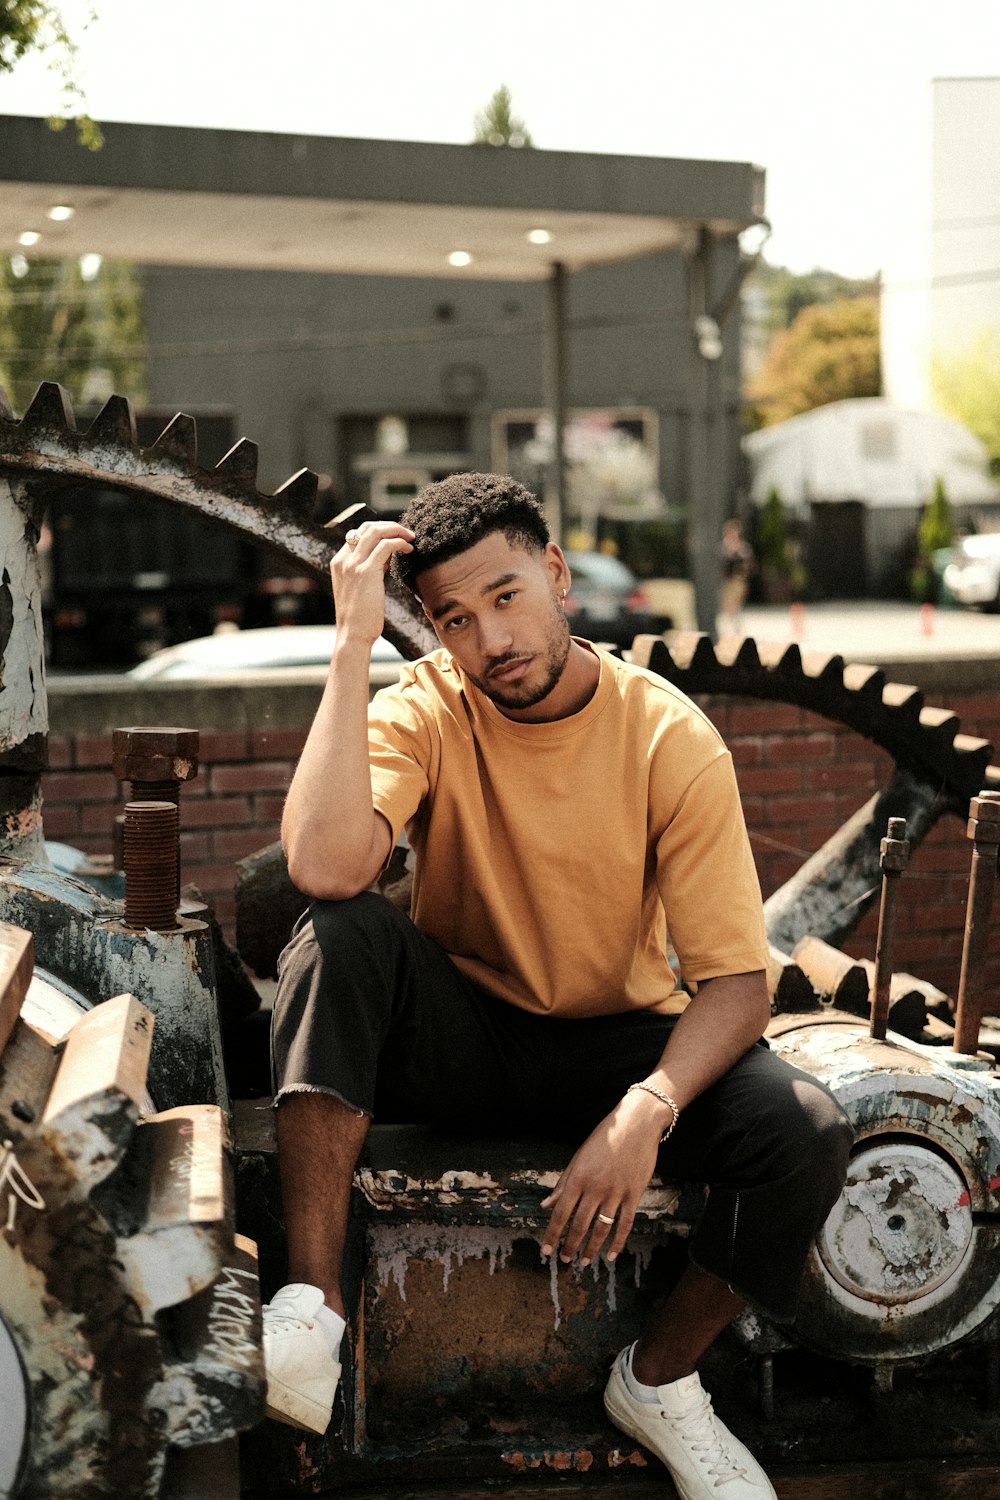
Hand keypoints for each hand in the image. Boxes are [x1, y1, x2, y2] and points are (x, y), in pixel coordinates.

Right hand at [331, 521, 413, 647]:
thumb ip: (370, 567)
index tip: (396, 537)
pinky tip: (409, 550)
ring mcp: (353, 564)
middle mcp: (343, 560)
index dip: (380, 531)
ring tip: (411, 538)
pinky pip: (386, 546)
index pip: (358, 533)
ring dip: (397, 531)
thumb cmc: (360, 617)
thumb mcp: (361, 587)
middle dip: (390, 526)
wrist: (353, 635)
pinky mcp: (366, 571)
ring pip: (376, 532)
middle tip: (407, 533)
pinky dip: (399, 543)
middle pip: (367, 527)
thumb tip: (388, 553)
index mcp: (339, 562)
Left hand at [539, 1100, 661, 1266]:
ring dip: (591, 1248)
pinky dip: (618, 1242)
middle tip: (564, 1260)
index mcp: (578, 1177)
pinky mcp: (634, 1194)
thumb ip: (563, 1183)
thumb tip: (546, 1205)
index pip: (561, 1212)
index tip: (546, 1250)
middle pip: (580, 1224)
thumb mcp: (579, 1158)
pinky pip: (625, 1224)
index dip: (553, 1234)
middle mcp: (595, 1187)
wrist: (635, 1124)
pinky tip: (611, 1255)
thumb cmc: (604, 1139)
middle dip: (570, 1245)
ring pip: (601, 1228)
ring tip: (584, 1261)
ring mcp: (615, 1192)